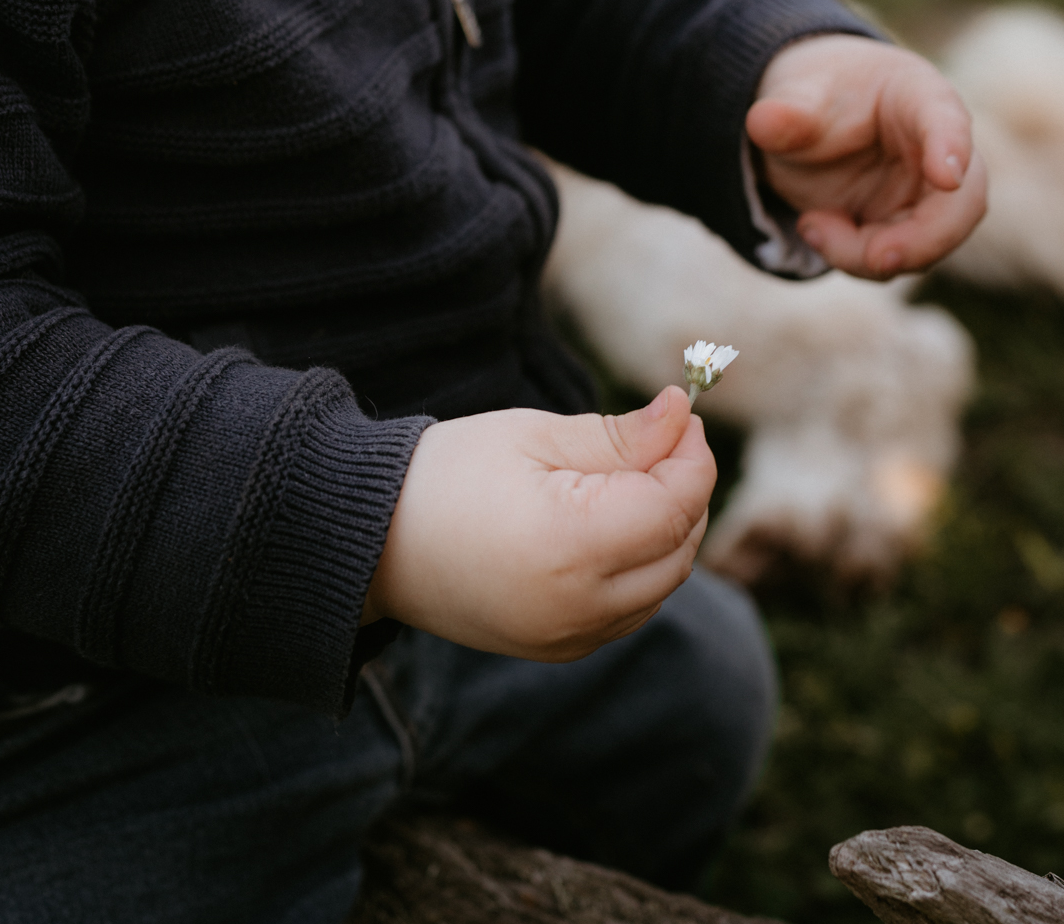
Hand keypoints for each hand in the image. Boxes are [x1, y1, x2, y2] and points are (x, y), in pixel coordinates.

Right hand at [362, 387, 714, 659]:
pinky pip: (631, 609)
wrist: (371, 542)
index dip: (691, 457)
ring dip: (667, 529)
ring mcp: (570, 639)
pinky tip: (611, 522)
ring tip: (634, 474)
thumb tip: (682, 414)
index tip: (681, 413)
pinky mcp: (559, 650)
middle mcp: (580, 608)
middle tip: (663, 437)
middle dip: (685, 489)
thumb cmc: (446, 475)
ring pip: (662, 584)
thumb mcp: (533, 437)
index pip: (674, 506)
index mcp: (572, 547)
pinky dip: (641, 565)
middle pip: (679, 550)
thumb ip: (618, 435)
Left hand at [746, 34, 986, 278]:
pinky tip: (814, 227)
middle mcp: (937, 149)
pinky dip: (854, 257)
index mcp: (917, 94)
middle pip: (962, 202)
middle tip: (877, 259)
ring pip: (927, 243)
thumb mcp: (793, 95)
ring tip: (812, 226)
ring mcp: (927, 194)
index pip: (945, 117)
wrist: (805, 124)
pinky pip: (894, 258)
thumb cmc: (815, 97)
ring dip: (868, 253)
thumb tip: (762, 121)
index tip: (946, 177)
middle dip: (924, 240)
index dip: (952, 145)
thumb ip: (786, 112)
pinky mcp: (906, 229)